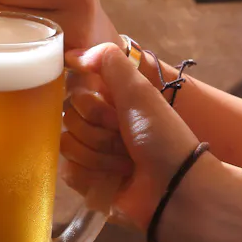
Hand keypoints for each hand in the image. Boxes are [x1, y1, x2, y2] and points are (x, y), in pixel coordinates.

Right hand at [63, 43, 201, 228]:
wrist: (175, 188)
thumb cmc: (161, 136)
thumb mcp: (139, 91)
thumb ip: (108, 61)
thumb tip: (72, 53)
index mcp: (111, 99)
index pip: (73, 93)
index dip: (91, 105)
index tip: (116, 111)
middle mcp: (99, 123)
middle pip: (68, 119)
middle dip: (98, 132)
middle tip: (125, 139)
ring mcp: (92, 152)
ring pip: (67, 145)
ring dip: (99, 155)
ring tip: (125, 163)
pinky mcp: (87, 180)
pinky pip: (68, 171)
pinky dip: (91, 175)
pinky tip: (114, 179)